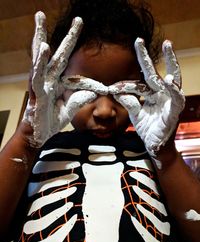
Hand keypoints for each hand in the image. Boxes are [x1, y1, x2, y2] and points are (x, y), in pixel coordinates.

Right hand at [23, 12, 96, 146]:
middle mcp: (49, 79)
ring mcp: (41, 84)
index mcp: (57, 82)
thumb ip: (78, 100)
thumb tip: (93, 92)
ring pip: (42, 58)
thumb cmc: (50, 122)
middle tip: (76, 19)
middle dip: (67, 36)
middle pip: (58, 54)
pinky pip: (38, 75)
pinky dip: (40, 62)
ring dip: (41, 37)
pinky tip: (44, 47)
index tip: (85, 38)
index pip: (68, 62)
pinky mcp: (36, 92)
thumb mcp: (68, 110)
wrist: (39, 135)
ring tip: (40, 18)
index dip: (76, 50)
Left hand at [114, 38, 184, 156]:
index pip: (138, 83)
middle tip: (138, 40)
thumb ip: (129, 101)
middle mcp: (161, 94)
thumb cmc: (147, 129)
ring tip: (169, 45)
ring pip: (172, 77)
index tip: (112, 87)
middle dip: (146, 57)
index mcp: (151, 94)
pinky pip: (176, 98)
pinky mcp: (175, 110)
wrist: (155, 146)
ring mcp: (169, 100)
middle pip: (154, 72)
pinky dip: (174, 89)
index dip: (125, 84)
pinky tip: (171, 80)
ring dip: (171, 61)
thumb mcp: (135, 113)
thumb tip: (116, 90)